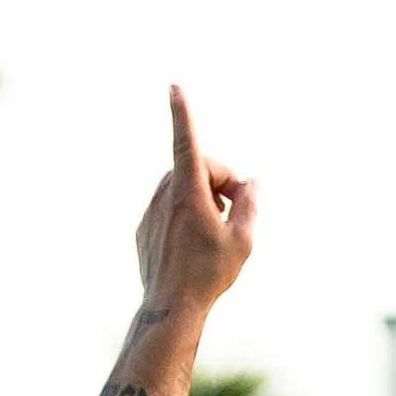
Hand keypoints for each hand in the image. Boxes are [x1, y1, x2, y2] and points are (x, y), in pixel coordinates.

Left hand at [135, 86, 255, 314]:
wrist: (170, 308)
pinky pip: (169, 208)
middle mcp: (165, 197)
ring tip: (217, 226)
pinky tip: (196, 243)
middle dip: (220, 179)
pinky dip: (186, 214)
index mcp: (188, 193)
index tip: (173, 87)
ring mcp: (151, 213)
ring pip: (183, 187)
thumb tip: (251, 184)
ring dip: (204, 196)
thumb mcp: (242, 240)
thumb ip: (250, 205)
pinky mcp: (144, 229)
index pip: (186, 143)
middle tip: (236, 208)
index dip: (183, 113)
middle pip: (198, 167)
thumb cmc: (208, 276)